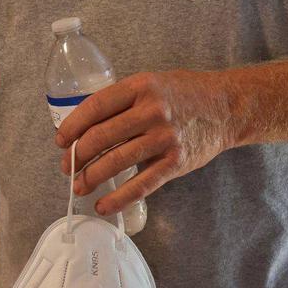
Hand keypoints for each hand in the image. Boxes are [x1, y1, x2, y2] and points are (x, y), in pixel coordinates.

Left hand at [55, 70, 236, 216]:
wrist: (226, 107)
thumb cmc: (183, 94)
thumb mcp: (151, 83)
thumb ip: (122, 100)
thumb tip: (85, 125)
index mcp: (140, 87)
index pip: (96, 107)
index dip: (73, 125)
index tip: (61, 140)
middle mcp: (151, 111)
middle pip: (101, 136)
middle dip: (78, 155)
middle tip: (67, 166)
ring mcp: (164, 138)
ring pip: (116, 162)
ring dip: (92, 177)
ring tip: (79, 185)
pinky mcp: (175, 162)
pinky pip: (141, 185)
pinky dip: (118, 198)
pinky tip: (103, 205)